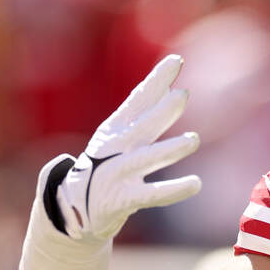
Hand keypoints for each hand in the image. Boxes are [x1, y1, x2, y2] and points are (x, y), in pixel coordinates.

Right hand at [53, 55, 201, 243]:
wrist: (73, 208)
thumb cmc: (106, 167)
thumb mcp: (120, 138)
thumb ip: (146, 115)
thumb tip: (172, 88)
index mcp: (115, 130)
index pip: (138, 100)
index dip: (157, 80)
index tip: (177, 61)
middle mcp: (115, 148)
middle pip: (142, 126)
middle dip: (161, 110)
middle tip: (182, 95)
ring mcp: (116, 173)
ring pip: (145, 159)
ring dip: (169, 149)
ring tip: (194, 140)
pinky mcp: (122, 199)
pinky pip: (152, 194)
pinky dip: (174, 190)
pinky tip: (196, 184)